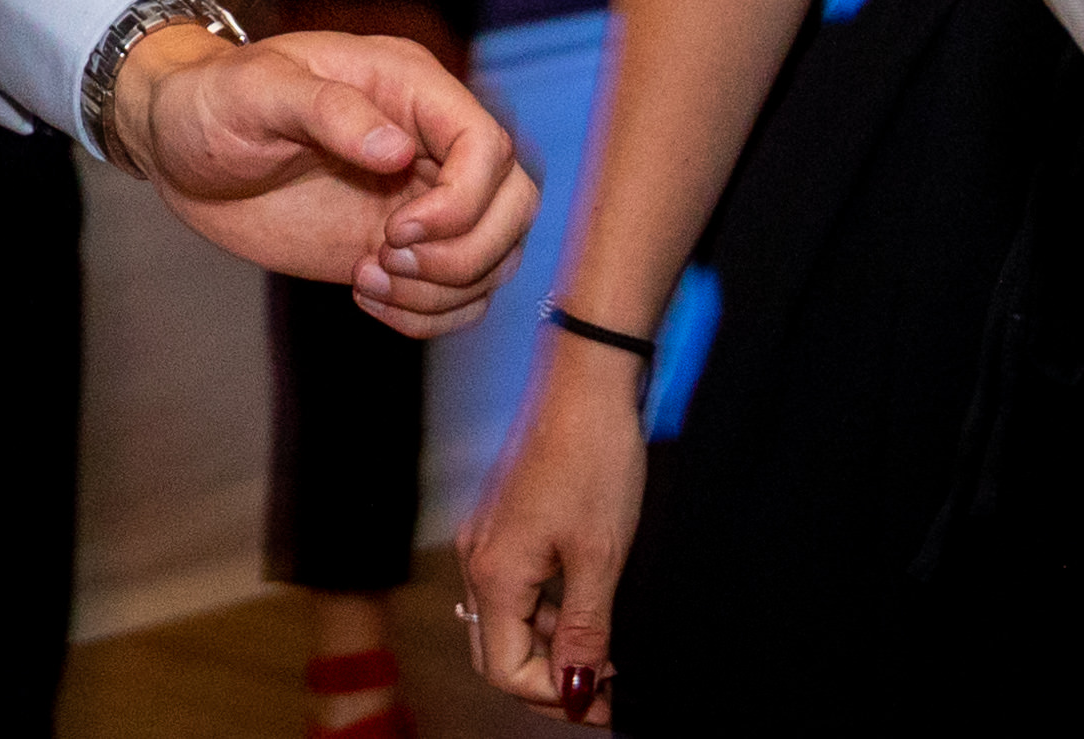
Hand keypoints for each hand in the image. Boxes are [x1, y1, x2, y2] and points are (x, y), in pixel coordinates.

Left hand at [114, 26, 538, 332]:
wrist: (179, 147)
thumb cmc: (211, 100)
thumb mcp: (255, 91)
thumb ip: (326, 109)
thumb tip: (396, 149)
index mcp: (409, 88)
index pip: (489, 146)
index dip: (465, 200)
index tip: (398, 230)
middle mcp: (427, 142)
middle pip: (514, 204)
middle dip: (466, 250)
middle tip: (386, 257)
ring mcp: (419, 196)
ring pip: (496, 254)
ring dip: (448, 288)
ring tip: (368, 277)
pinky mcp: (399, 244)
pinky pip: (460, 291)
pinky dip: (432, 313)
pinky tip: (367, 297)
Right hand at [459, 338, 650, 721]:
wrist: (585, 384)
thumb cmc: (593, 460)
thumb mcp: (600, 560)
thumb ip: (584, 632)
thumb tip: (576, 693)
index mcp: (494, 573)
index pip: (505, 669)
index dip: (555, 696)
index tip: (606, 700)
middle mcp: (477, 558)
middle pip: (498, 652)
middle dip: (548, 680)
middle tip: (606, 690)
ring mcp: (486, 538)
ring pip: (507, 621)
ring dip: (550, 647)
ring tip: (607, 650)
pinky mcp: (503, 521)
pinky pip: (514, 588)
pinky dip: (546, 611)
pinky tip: (588, 605)